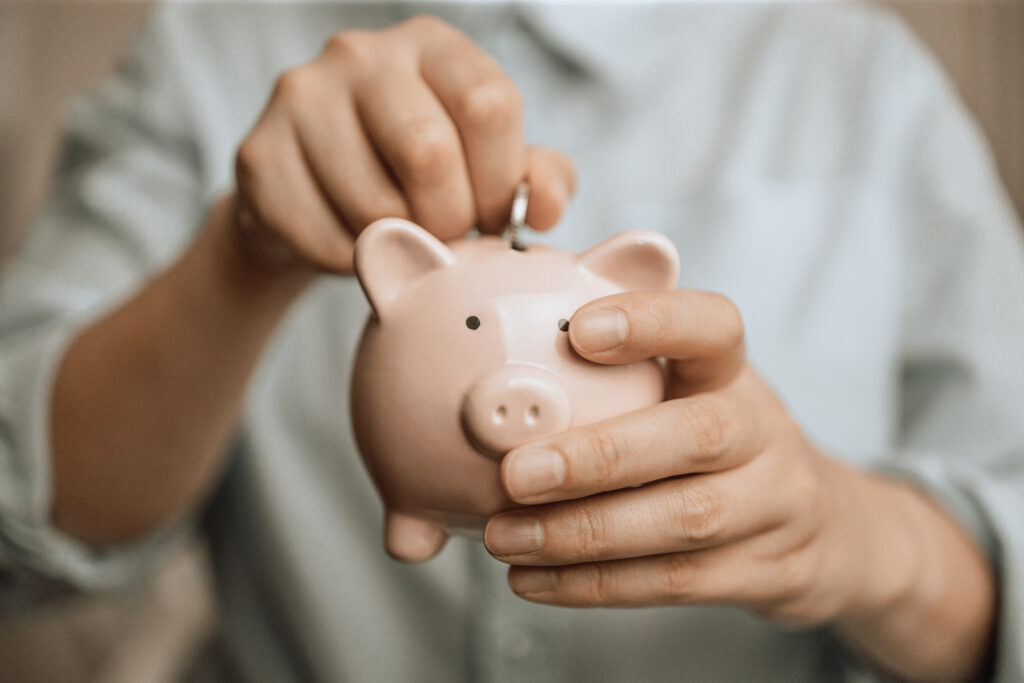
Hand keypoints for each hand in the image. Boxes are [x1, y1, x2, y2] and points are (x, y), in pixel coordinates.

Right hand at [232, 15, 573, 274]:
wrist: (315, 199)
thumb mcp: (488, 167)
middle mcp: (361, 54)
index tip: (493, 215)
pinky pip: (328, 239)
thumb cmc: (415, 178)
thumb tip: (547, 206)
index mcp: (431, 46)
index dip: (501, 181)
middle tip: (444, 235)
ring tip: (400, 238)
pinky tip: (356, 246)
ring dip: (401, 246)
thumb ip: (535, 178)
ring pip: (376, 206)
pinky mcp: (258, 155)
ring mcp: (301, 97)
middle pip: (429, 153)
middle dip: (450, 219)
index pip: (489, 105)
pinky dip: (355, 263)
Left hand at [484, 290, 994, 678]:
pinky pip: (675, 583)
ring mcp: (774, 506)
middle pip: (699, 436)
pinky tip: (531, 579)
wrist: (823, 530)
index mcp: (734, 374)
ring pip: (685, 521)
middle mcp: (763, 432)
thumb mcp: (691, 388)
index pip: (712, 328)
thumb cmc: (720, 443)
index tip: (578, 330)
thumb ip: (621, 360)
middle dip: (599, 456)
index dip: (652, 323)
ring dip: (581, 534)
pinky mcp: (766, 573)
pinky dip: (595, 584)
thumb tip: (516, 320)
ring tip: (505, 537)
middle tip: (516, 473)